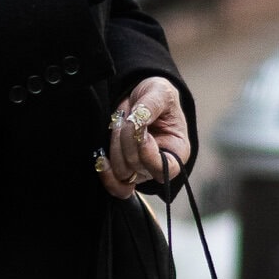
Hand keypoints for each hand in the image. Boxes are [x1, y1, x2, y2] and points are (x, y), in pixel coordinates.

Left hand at [97, 78, 191, 201]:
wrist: (139, 97)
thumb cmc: (157, 95)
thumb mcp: (160, 92)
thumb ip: (150, 106)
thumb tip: (137, 122)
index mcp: (177, 150)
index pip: (166, 168)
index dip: (148, 153)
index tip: (140, 130)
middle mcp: (160, 166)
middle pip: (138, 167)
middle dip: (126, 140)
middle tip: (126, 116)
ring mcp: (141, 171)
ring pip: (122, 173)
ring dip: (114, 147)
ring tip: (118, 124)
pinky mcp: (124, 171)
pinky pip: (115, 186)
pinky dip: (106, 175)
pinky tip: (101, 158)